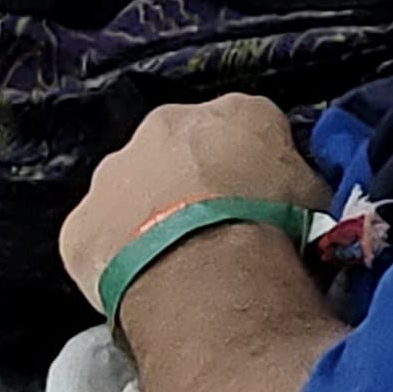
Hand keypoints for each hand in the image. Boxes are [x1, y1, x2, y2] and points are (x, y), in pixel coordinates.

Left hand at [60, 96, 321, 310]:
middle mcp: (166, 124)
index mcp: (236, 110)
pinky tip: (141, 281)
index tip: (261, 196)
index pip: (249, 126)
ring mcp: (113, 172)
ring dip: (148, 213)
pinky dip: (115, 253)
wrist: (205, 269)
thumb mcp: (314, 194)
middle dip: (191, 178)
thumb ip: (298, 181)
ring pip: (131, 188)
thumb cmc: (273, 225)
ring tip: (175, 257)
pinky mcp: (78, 223)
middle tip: (213, 224)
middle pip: (180, 147)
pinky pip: (98, 236)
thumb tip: (296, 196)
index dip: (255, 163)